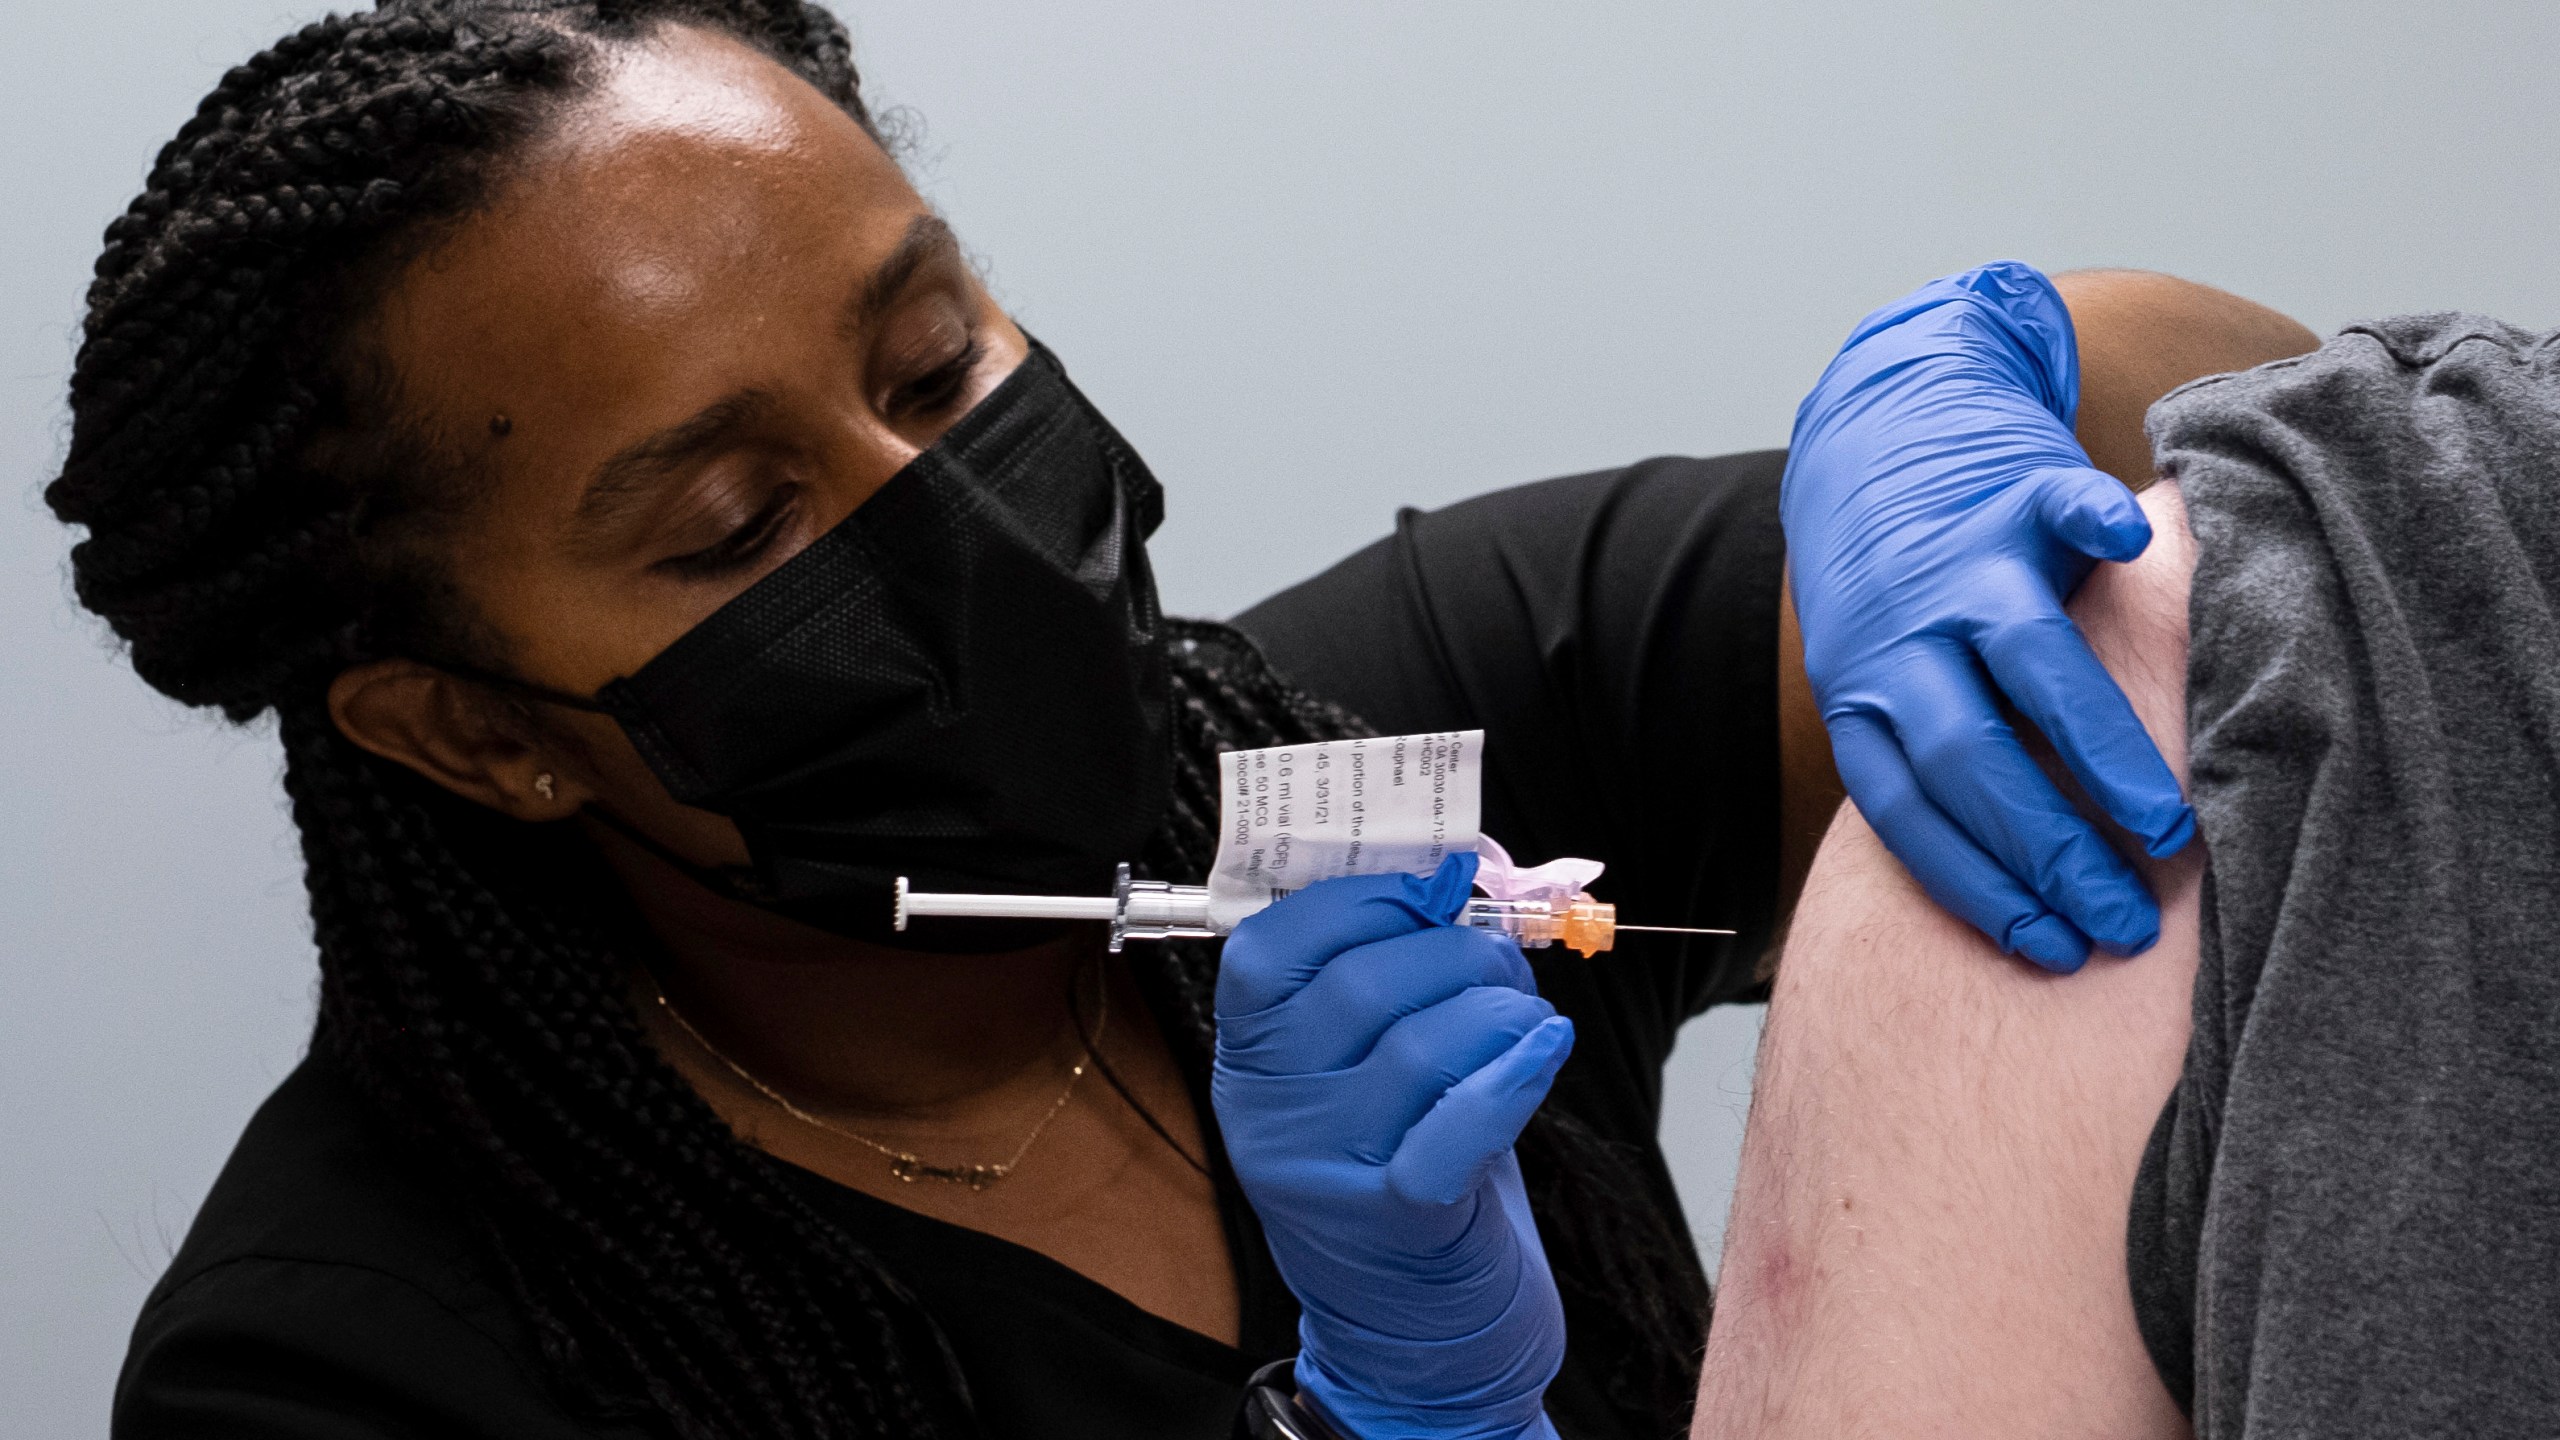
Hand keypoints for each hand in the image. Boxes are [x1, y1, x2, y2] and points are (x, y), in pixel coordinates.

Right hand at [1214, 854, 1567, 1439]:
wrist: (1416, 1332)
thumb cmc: (1403, 1168)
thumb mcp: (1366, 1069)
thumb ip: (1391, 971)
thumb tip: (1459, 868)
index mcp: (1250, 1059)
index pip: (1269, 948)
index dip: (1362, 896)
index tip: (1435, 883)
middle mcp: (1272, 1115)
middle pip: (1361, 986)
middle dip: (1458, 948)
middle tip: (1503, 958)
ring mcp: (1329, 1171)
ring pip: (1422, 1044)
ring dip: (1499, 1007)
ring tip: (1526, 1017)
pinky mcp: (1400, 1220)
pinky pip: (1459, 1124)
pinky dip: (1515, 1072)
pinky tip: (1545, 1048)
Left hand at [1784, 260, 2193, 971]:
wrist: (1880, 435)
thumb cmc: (1912, 597)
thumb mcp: (1892, 679)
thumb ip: (1944, 760)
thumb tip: (2036, 893)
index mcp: (1863, 697)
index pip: (1908, 813)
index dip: (1978, 887)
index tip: (2052, 948)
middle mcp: (1897, 638)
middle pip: (1968, 758)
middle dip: (2046, 850)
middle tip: (2126, 916)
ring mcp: (1955, 564)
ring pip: (2025, 660)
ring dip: (2094, 745)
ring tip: (2163, 823)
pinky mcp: (2013, 490)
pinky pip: (2059, 506)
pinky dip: (2095, 523)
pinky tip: (2136, 553)